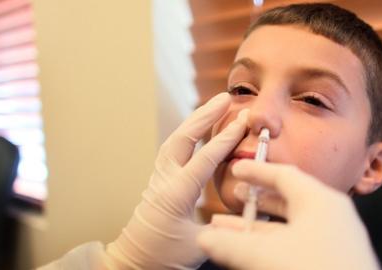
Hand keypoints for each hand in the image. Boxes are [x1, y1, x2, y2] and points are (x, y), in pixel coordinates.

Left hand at [105, 93, 248, 268]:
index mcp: (175, 195)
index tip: (242, 120)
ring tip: (214, 105)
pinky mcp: (159, 180)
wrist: (133, 261)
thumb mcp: (199, 245)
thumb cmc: (163, 256)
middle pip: (183, 139)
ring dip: (195, 120)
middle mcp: (164, 180)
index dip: (225, 138)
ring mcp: (158, 178)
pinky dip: (188, 133)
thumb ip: (224, 226)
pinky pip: (173, 149)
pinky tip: (199, 128)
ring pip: (175, 139)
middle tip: (224, 97)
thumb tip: (249, 212)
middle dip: (204, 115)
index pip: (204, 159)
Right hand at [197, 160, 379, 269]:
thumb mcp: (266, 256)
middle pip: (285, 199)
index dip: (256, 171)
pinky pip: (295, 243)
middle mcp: (329, 215)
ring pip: (287, 226)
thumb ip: (231, 245)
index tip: (236, 169)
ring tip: (227, 231)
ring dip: (256, 228)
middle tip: (232, 200)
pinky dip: (270, 245)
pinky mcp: (331, 259)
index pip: (283, 174)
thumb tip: (203, 239)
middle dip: (253, 202)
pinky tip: (248, 253)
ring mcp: (332, 238)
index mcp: (319, 201)